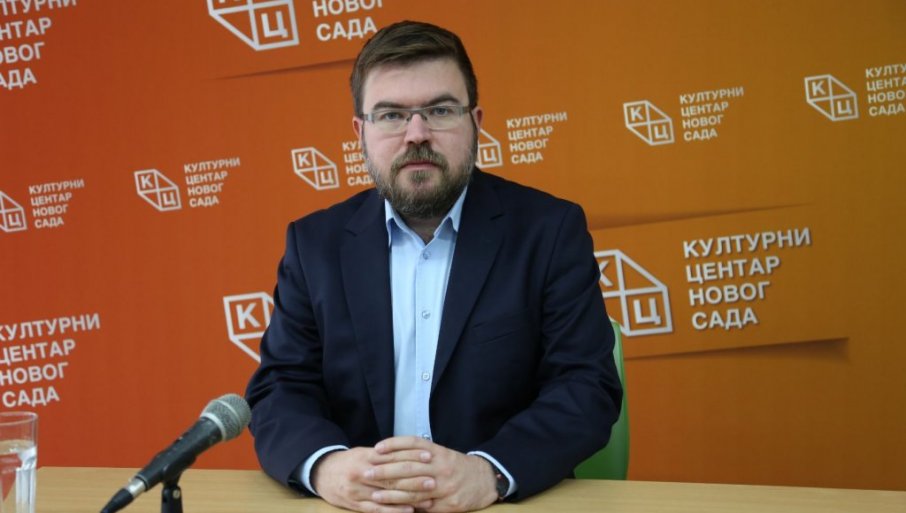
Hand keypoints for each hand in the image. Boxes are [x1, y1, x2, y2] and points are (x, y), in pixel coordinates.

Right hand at [313, 447, 433, 512]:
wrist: (321, 473)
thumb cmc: (348, 462)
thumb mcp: (363, 452)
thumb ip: (383, 454)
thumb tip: (408, 451)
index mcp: (366, 456)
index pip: (393, 456)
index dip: (411, 456)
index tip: (428, 456)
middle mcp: (363, 473)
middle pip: (392, 476)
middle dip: (414, 479)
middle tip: (433, 480)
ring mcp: (358, 490)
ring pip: (387, 494)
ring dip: (409, 497)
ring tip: (428, 498)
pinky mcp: (355, 504)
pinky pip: (377, 509)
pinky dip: (394, 511)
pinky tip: (409, 511)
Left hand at [367, 437, 498, 512]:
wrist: (485, 479)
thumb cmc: (457, 466)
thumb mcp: (441, 454)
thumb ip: (420, 455)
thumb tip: (391, 458)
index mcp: (438, 451)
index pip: (412, 444)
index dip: (393, 445)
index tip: (375, 449)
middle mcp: (440, 466)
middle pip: (408, 467)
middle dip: (385, 471)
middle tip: (367, 472)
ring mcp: (445, 486)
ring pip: (414, 489)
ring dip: (392, 493)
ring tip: (374, 495)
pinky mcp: (450, 503)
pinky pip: (426, 507)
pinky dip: (410, 508)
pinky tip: (395, 510)